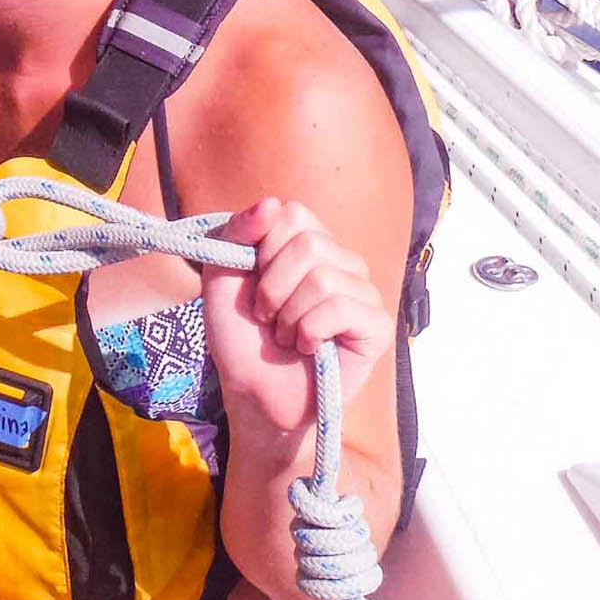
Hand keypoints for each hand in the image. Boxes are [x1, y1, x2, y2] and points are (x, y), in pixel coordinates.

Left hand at [201, 198, 393, 426]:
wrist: (254, 395)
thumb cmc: (241, 338)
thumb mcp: (221, 277)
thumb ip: (237, 233)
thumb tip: (271, 204)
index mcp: (310, 244)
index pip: (293, 214)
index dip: (263, 250)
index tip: (254, 283)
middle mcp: (343, 262)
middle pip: (309, 244)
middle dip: (273, 288)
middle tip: (268, 317)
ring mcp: (364, 293)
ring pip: (324, 279)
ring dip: (289, 317)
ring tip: (287, 337)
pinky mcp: (377, 326)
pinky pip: (342, 309)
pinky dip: (310, 333)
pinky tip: (308, 348)